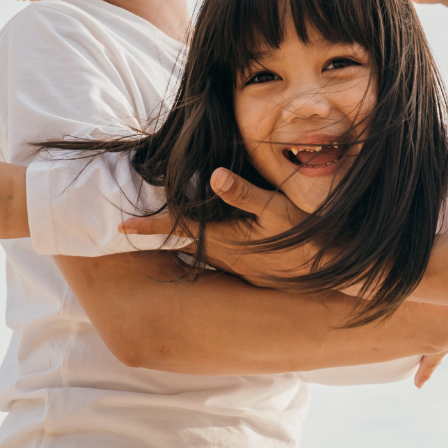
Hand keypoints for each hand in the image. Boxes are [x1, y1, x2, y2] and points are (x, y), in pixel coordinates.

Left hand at [120, 168, 314, 284]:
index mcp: (224, 239)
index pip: (177, 229)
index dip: (148, 227)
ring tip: (158, 231)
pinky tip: (202, 241)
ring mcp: (234, 267)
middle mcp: (223, 256)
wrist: (327, 272)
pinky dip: (198, 248)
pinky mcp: (246, 271)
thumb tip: (214, 175)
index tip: (120, 229)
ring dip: (176, 242)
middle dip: (156, 234)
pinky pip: (212, 258)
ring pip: (195, 252)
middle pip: (180, 243)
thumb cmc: (305, 236)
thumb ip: (244, 193)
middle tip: (132, 226)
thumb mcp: (277, 208)